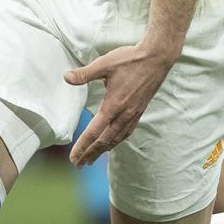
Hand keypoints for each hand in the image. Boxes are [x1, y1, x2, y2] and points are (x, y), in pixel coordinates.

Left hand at [64, 38, 178, 165]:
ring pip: (116, 139)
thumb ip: (85, 73)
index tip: (73, 158)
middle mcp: (124, 114)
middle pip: (104, 141)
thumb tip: (66, 77)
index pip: (94, 132)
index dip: (82, 146)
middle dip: (90, 154)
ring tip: (92, 159)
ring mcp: (133, 114)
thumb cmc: (130, 60)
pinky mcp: (139, 111)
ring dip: (103, 150)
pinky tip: (112, 143)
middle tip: (78, 164)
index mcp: (113, 105)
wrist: (157, 58)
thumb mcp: (104, 64)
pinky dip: (116, 141)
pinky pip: (126, 132)